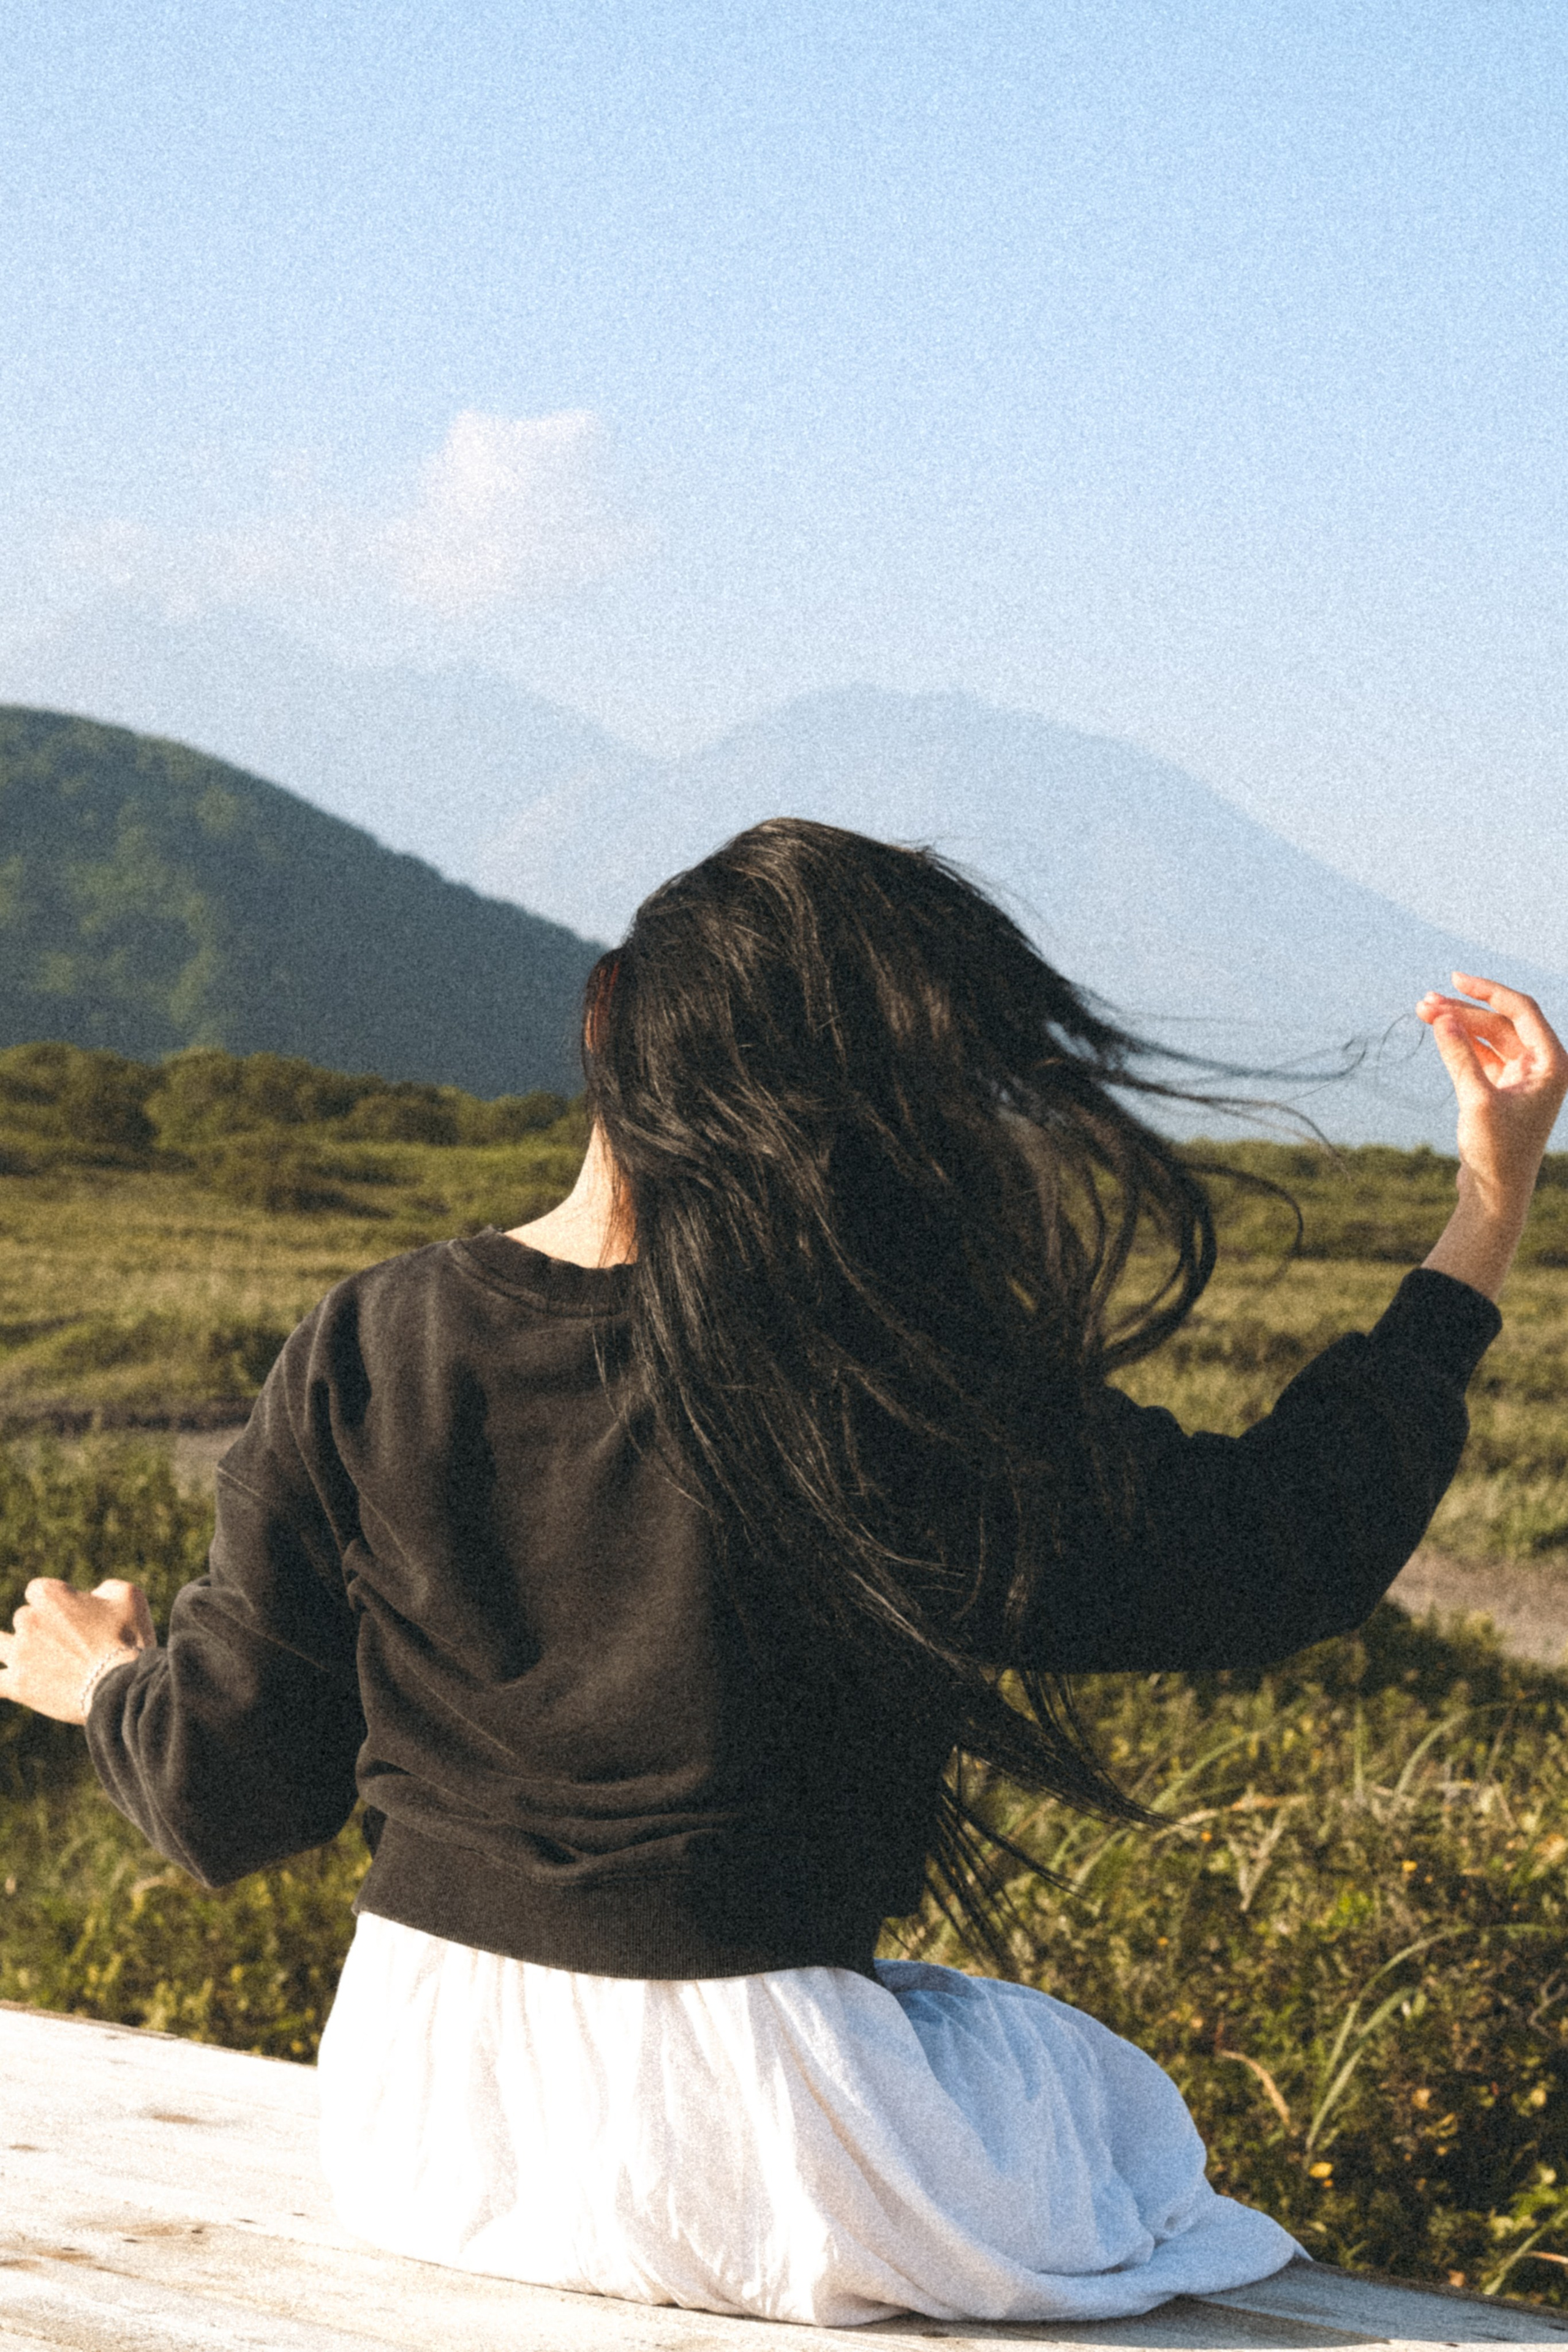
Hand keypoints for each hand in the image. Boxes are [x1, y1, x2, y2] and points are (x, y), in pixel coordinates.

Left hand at [0, 1579, 154, 1724]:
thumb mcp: (129, 1596)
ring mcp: (18, 1654)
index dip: (57, 1603)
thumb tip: (93, 1596)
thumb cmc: (128, 1638)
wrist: (121, 1686)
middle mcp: (27, 1619)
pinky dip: (1, 1682)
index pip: (39, 1591)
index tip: (74, 1617)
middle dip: (42, 1628)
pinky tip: (7, 1682)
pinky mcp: (17, 1685)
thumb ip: (105, 1589)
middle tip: (70, 1645)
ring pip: (0, 1645)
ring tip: (29, 1657)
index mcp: (49, 1595)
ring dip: (13, 1648)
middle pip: (24, 1618)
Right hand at [1418, 974, 1567, 1299]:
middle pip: (1501, 1023)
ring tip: (1423, 1012)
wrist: (1495, 1195)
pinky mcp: (1503, 1091)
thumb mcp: (1476, 1099)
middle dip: (1463, 1010)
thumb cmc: (1495, 1152)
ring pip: (1489, 1038)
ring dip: (1459, 1025)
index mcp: (1552, 1064)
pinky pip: (1481, 1055)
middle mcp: (1543, 1067)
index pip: (1522, 1011)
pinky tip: (1438, 1033)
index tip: (1456, 979)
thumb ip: (1459, 1055)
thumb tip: (1443, 1015)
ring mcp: (1523, 1078)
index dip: (1488, 991)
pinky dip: (1460, 1044)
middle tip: (1424, 1003)